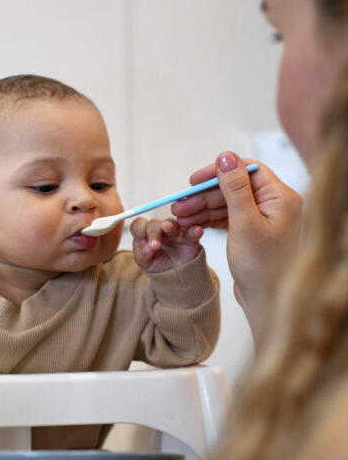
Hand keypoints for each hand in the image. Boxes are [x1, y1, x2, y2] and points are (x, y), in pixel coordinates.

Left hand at [130, 216, 202, 273]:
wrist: (174, 274)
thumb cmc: (157, 263)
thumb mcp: (145, 263)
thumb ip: (142, 255)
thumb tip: (145, 248)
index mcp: (145, 233)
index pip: (139, 225)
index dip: (138, 229)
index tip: (140, 238)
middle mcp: (159, 229)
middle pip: (154, 224)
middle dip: (153, 233)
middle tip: (154, 245)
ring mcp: (175, 231)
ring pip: (172, 224)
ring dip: (170, 226)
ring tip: (167, 227)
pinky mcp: (189, 237)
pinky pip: (192, 231)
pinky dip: (194, 230)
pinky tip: (197, 231)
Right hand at [172, 152, 302, 335]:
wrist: (268, 303)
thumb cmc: (263, 268)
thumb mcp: (244, 224)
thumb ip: (234, 189)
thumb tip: (226, 157)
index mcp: (281, 198)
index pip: (246, 171)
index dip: (218, 172)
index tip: (193, 181)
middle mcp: (275, 205)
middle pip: (233, 188)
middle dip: (204, 195)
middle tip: (179, 206)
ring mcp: (263, 219)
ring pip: (227, 203)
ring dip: (203, 208)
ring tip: (180, 217)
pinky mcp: (252, 232)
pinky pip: (228, 217)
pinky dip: (210, 219)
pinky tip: (192, 224)